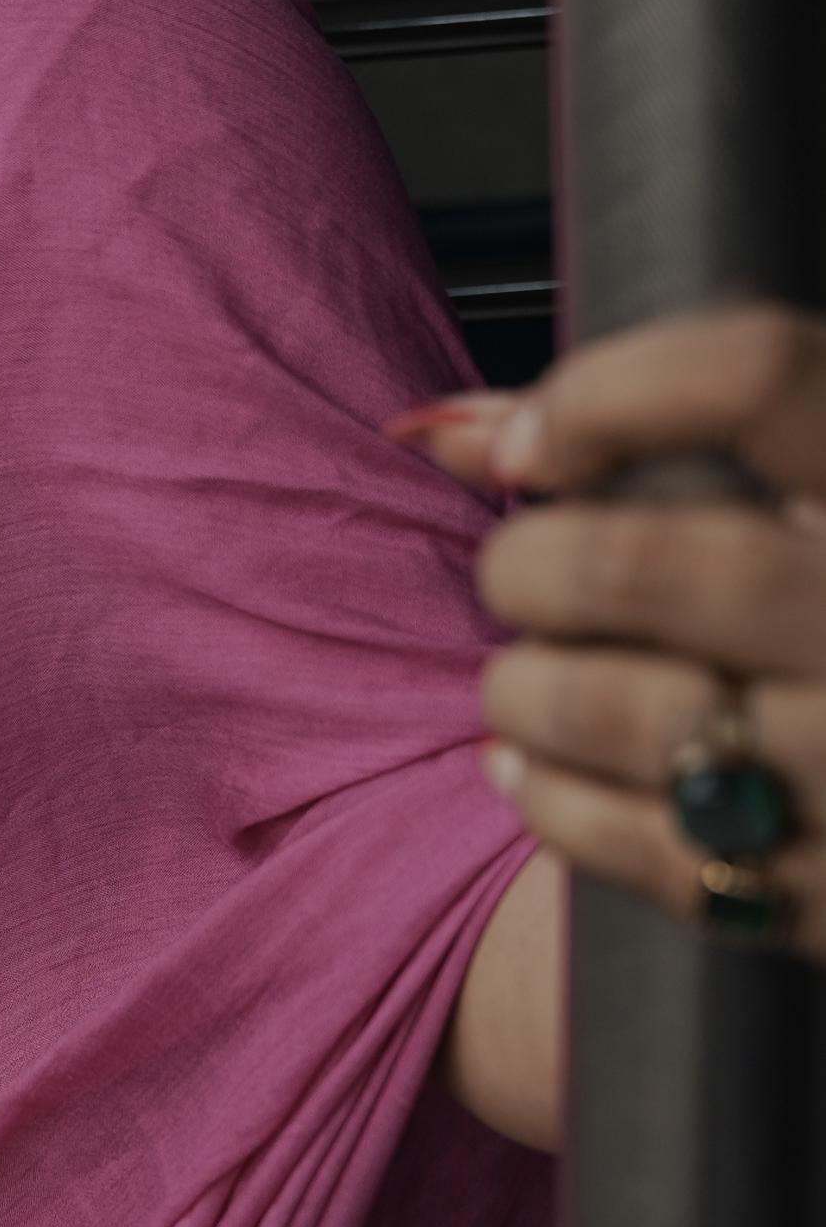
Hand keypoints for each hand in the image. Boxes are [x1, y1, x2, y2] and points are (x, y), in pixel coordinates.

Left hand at [400, 304, 825, 952]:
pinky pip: (649, 849)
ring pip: (628, 712)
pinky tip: (531, 766)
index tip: (528, 449)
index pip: (752, 377)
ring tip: (523, 684)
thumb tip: (439, 429)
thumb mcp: (801, 494)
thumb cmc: (824, 603)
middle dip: (530, 566)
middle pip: (643, 559)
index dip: (602, 396)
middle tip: (519, 579)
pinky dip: (552, 801)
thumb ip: (651, 434)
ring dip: (527, 692)